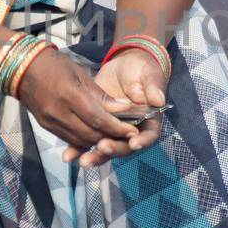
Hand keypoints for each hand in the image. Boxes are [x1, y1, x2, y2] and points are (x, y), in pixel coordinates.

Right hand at [16, 48, 138, 165]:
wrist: (22, 70)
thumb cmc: (54, 66)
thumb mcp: (80, 74)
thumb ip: (101, 94)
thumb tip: (123, 108)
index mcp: (69, 95)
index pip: (98, 118)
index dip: (117, 127)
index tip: (132, 130)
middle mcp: (59, 112)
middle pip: (91, 133)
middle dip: (111, 136)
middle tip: (127, 135)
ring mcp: (51, 122)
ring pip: (81, 140)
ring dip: (99, 141)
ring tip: (113, 136)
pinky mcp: (46, 127)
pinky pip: (69, 139)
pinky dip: (85, 140)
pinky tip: (95, 136)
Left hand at [65, 47, 167, 164]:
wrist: (123, 67)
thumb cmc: (141, 70)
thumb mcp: (149, 75)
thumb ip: (153, 87)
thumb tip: (159, 100)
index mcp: (149, 122)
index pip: (148, 136)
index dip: (142, 141)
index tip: (134, 143)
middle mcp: (132, 131)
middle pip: (125, 147)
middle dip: (113, 149)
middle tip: (102, 148)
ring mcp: (113, 132)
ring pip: (106, 148)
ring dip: (95, 156)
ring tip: (84, 160)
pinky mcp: (97, 128)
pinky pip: (88, 142)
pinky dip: (78, 150)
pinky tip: (69, 155)